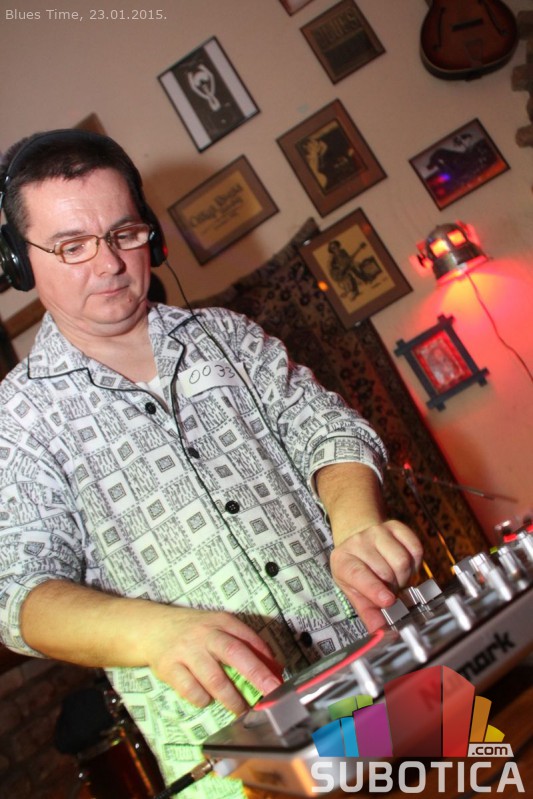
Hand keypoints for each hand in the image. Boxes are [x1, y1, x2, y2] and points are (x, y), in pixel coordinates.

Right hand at [145, 606, 282, 714]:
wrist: (153, 628)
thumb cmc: (194, 631)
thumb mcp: (218, 627)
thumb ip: (244, 643)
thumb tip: (274, 667)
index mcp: (221, 621)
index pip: (248, 638)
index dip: (265, 657)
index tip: (278, 677)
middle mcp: (205, 634)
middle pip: (235, 654)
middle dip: (257, 674)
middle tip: (271, 692)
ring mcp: (187, 651)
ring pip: (214, 678)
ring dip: (231, 698)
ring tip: (242, 709)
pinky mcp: (170, 668)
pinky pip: (191, 690)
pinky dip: (203, 699)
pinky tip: (207, 700)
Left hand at [330, 520, 422, 632]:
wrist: (358, 535)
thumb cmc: (355, 567)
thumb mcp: (353, 590)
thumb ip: (367, 611)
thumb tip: (379, 630)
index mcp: (343, 561)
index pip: (359, 575)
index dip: (374, 589)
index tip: (388, 601)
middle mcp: (358, 543)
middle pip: (386, 571)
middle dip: (393, 588)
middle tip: (390, 590)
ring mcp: (377, 531)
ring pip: (402, 560)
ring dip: (405, 577)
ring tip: (396, 578)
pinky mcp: (395, 526)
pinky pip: (415, 548)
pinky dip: (415, 563)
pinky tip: (405, 566)